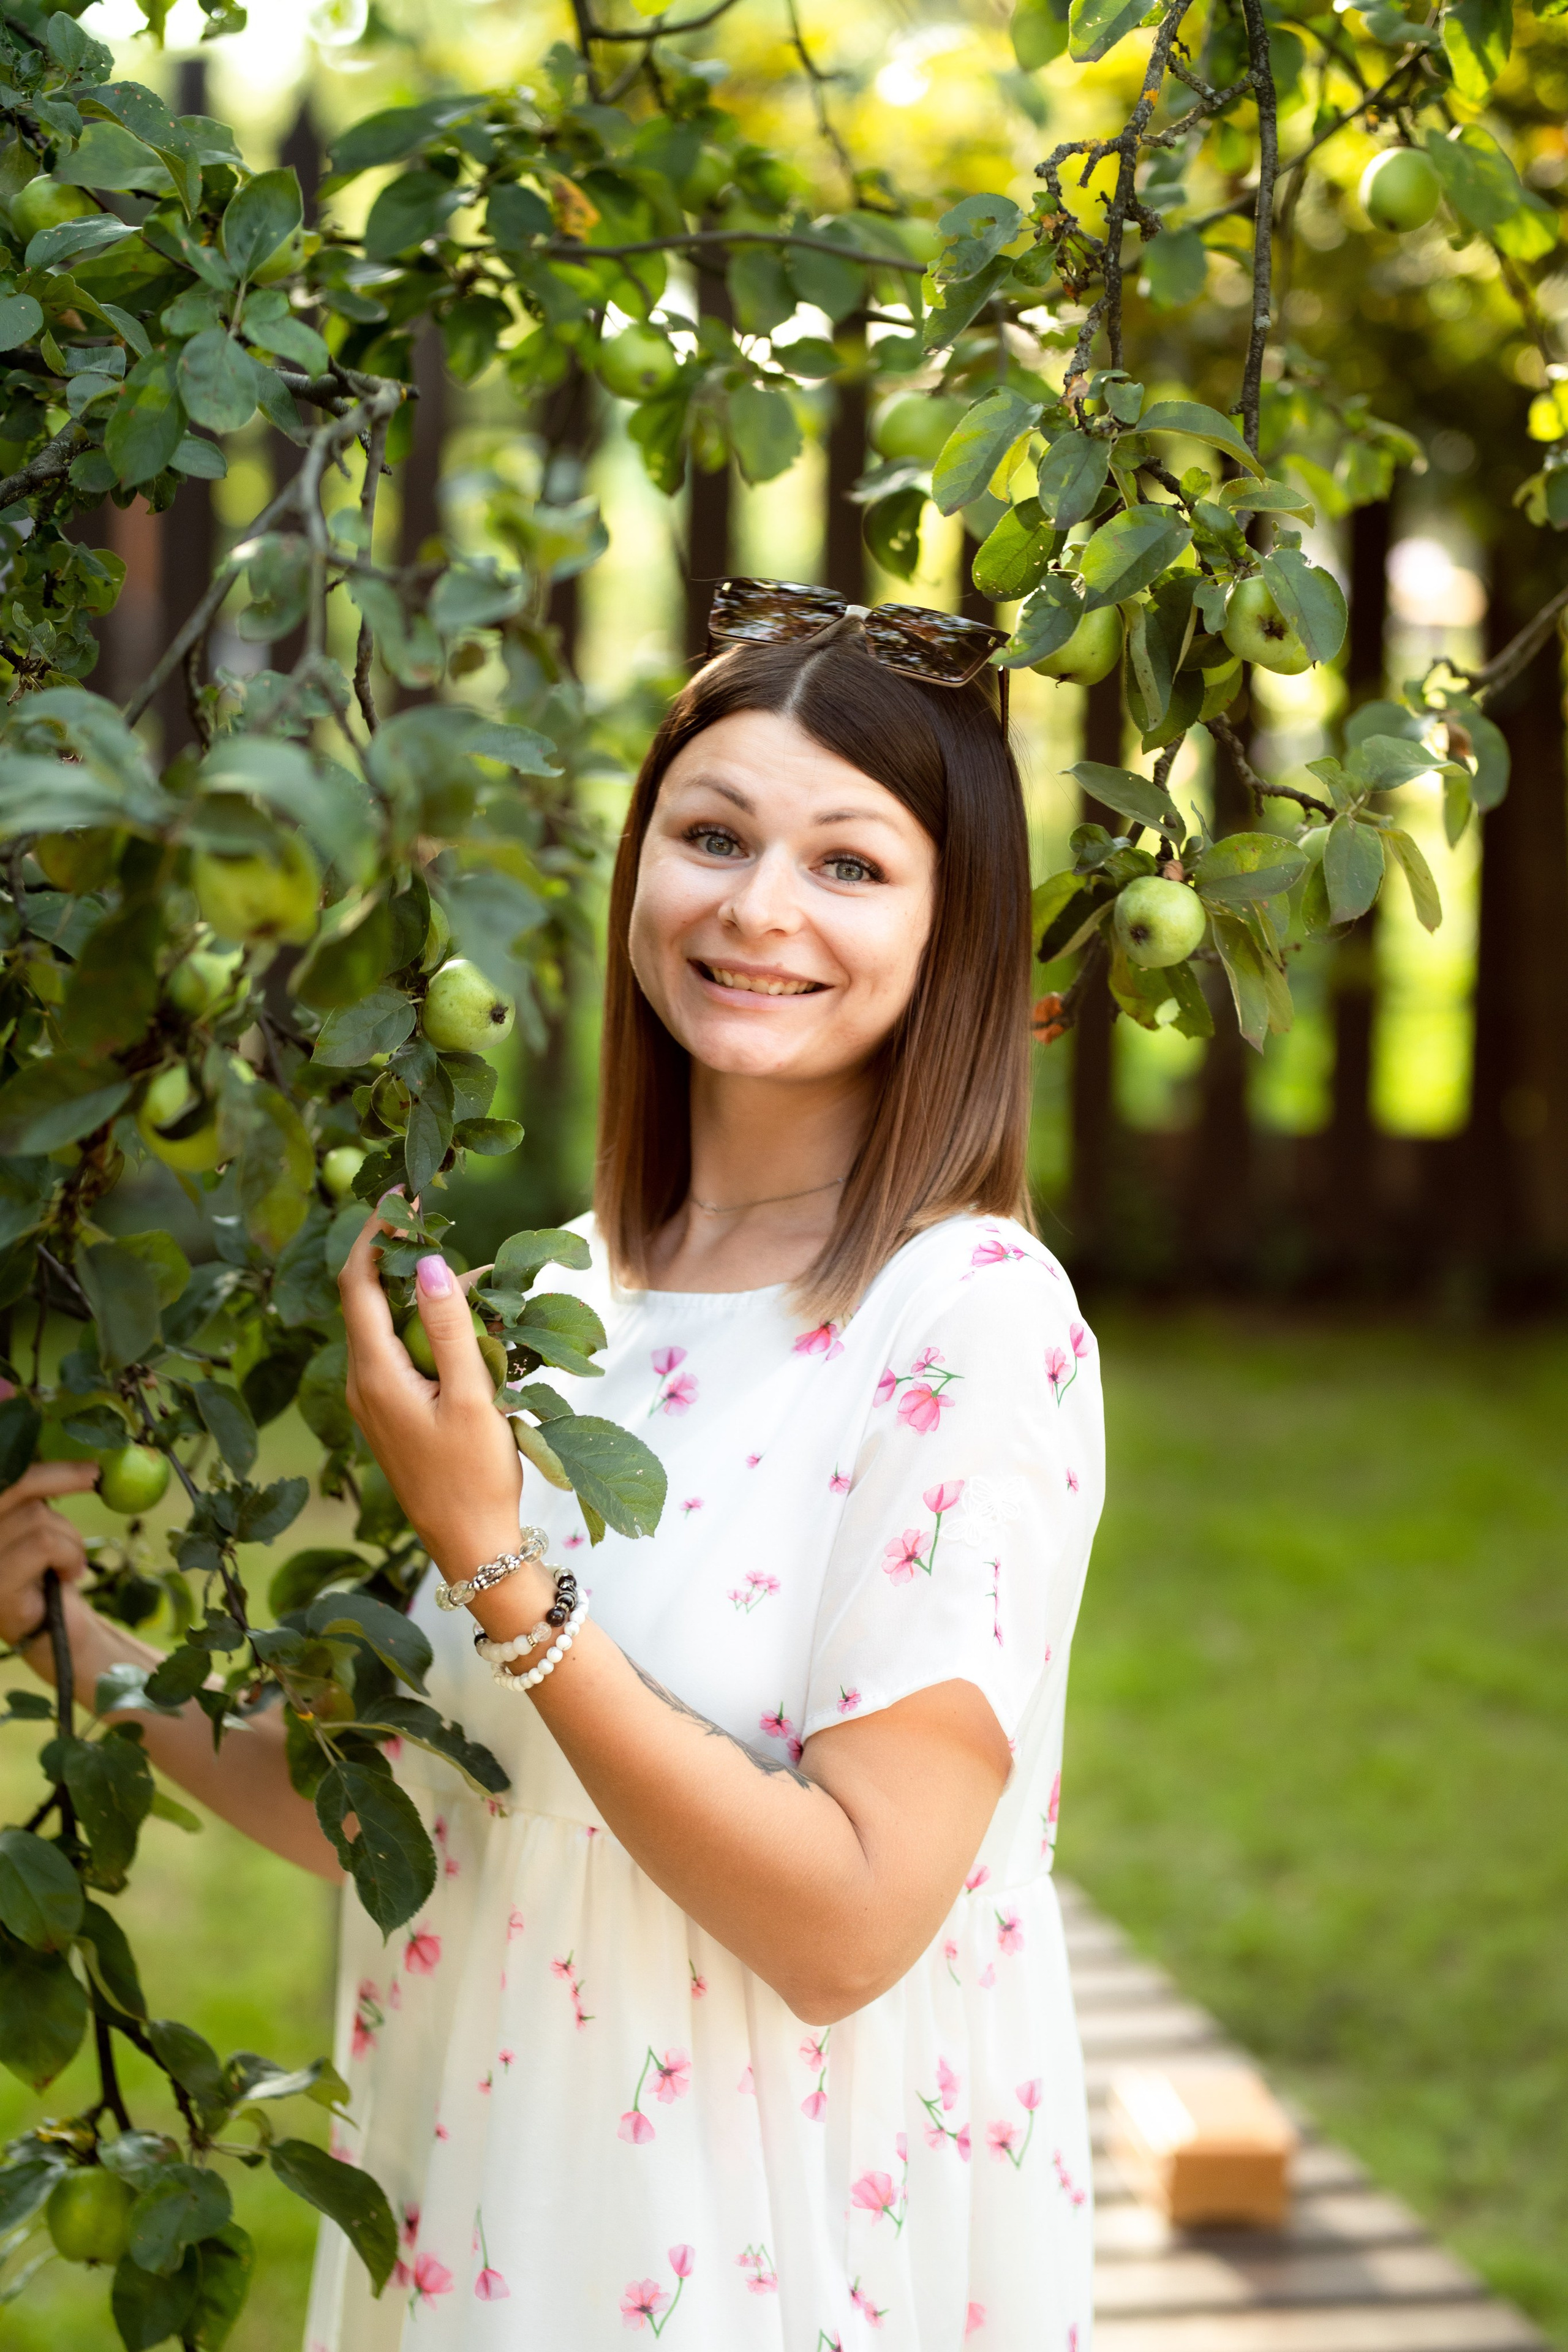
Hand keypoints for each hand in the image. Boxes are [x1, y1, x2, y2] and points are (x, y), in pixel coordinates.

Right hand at [0, 1461, 98, 1651]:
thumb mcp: (40, 1525)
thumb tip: (67, 1453)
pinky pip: (45, 1545)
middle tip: (94, 1476)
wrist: (57, 1631)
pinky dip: (69, 1555)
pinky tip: (67, 1576)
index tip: (72, 1453)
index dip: (37, 1458)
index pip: (3, 1474)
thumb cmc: (47, 1572)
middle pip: (15, 1486)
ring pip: (38, 1518)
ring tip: (70, 1561)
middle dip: (60, 1477)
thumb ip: (35, 1494)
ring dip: (70, 1538)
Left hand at [338, 1205, 524, 1580]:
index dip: (374, 1233)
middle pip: (369, 1299)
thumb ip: (449, 1328)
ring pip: (389, 1327)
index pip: (357, 1283)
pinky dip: (430, 1330)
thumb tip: (429, 1262)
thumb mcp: (470, 1397)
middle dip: (403, 1257)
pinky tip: (474, 1330)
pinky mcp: (393, 1413)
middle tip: (442, 1223)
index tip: (401, 1194)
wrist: (471, 1547)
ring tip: (481, 1283)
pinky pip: (402, 1354)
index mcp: (375, 1373)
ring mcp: (375, 1400)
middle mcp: (362, 1382)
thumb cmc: (474, 1476)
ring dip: (425, 1297)